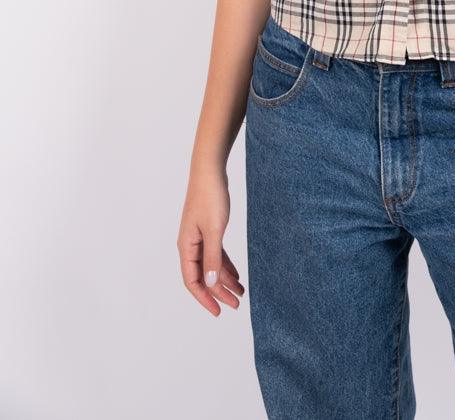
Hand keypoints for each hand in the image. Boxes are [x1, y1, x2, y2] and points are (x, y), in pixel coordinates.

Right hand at [177, 167, 244, 316]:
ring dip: (224, 280)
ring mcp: (199, 238)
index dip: (204, 298)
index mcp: (186, 247)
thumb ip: (212, 257)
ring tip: (241, 292)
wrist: (210, 171)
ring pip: (211, 266)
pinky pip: (216, 254)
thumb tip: (209, 282)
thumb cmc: (210, 197)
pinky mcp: (208, 230)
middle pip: (203, 276)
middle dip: (219, 292)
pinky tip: (236, 275)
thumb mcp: (214, 230)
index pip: (192, 281)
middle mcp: (190, 245)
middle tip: (236, 304)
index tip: (218, 311)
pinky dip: (225, 265)